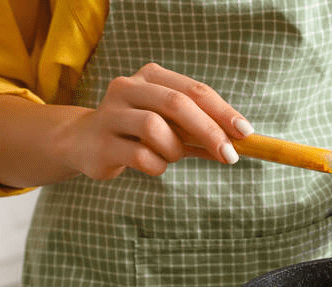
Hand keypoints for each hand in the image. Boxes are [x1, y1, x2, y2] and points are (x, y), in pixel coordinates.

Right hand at [62, 63, 253, 179]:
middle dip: (209, 131)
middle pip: (177, 104)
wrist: (85, 142)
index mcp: (151, 76)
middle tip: (230, 156)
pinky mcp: (101, 142)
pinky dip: (157, 165)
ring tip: (171, 156)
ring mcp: (111, 113)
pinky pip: (141, 156)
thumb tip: (242, 143)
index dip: (223, 112)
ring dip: (174, 150)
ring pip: (155, 129)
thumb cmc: (140, 133)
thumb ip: (202, 130)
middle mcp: (128, 87)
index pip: (195, 90)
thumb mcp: (173, 126)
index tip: (246, 133)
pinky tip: (153, 164)